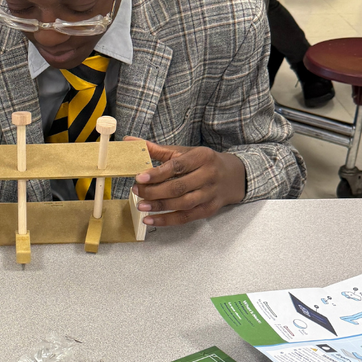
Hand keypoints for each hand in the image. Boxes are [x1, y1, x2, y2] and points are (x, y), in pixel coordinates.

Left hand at [131, 138, 245, 226]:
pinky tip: (150, 219)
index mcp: (202, 157)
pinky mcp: (209, 210)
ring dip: (160, 206)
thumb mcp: (184, 152)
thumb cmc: (202, 162)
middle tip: (136, 191)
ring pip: (183, 204)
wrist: (232, 176)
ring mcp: (211, 194)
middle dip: (155, 191)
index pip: (178, 166)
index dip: (158, 173)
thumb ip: (156, 149)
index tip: (139, 177)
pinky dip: (167, 220)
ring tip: (141, 206)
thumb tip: (129, 141)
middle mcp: (209, 175)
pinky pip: (186, 217)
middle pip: (179, 187)